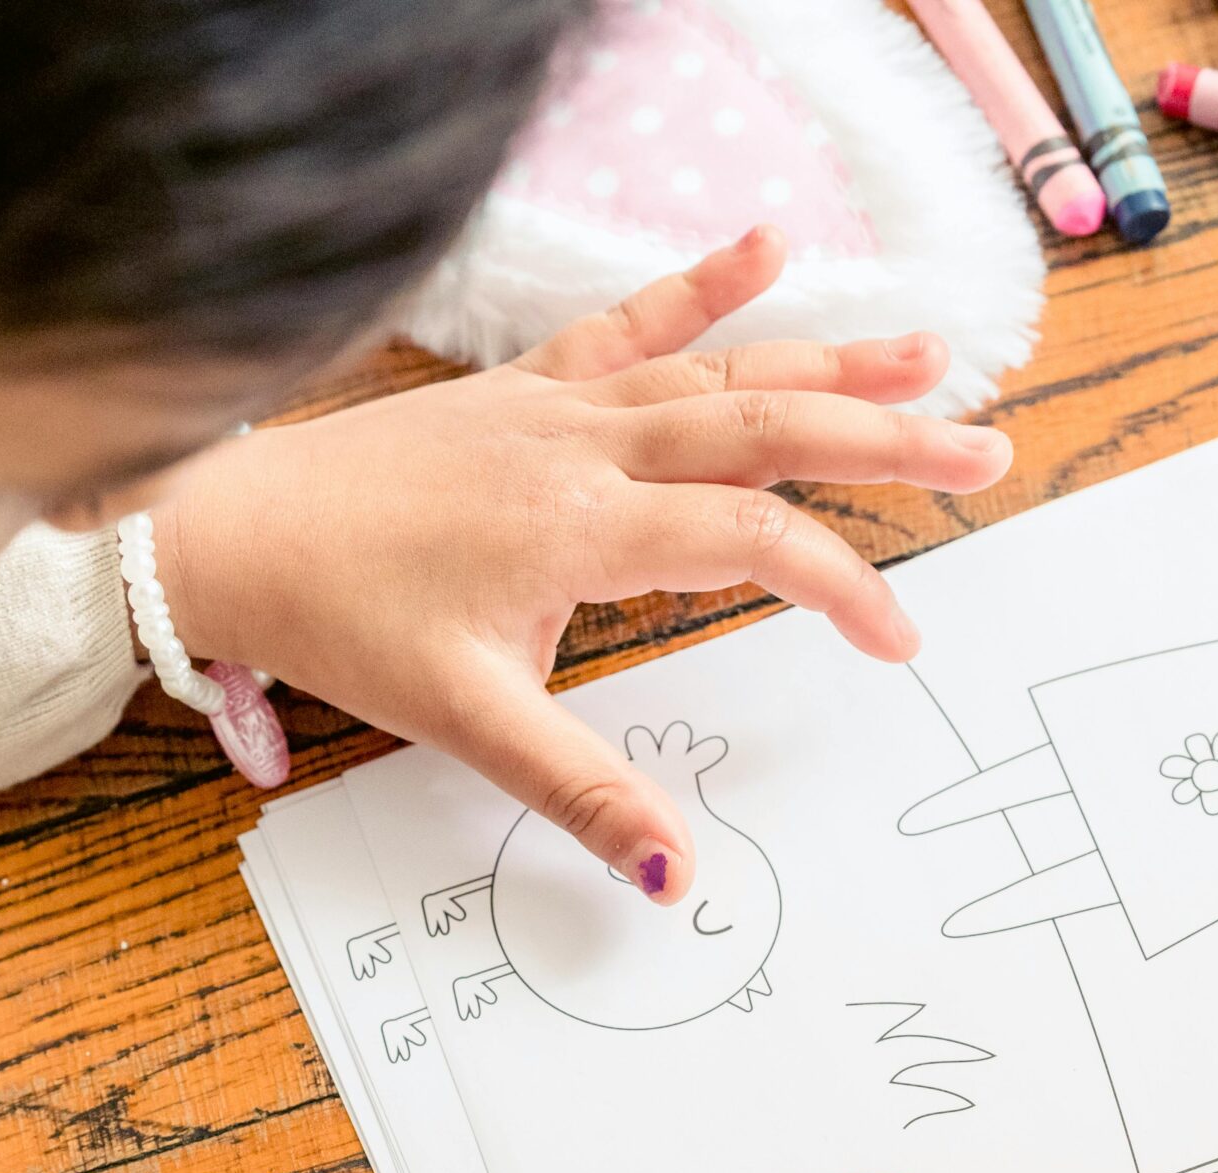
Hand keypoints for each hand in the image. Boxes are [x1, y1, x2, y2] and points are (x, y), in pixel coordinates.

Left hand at [151, 226, 1011, 903]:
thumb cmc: (343, 620)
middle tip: (984, 451)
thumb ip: (581, 796)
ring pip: (717, 370)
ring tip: (928, 358)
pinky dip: (701, 286)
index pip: (752, 540)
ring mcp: (557, 405)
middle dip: (882, 442)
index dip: (840, 586)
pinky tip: (769, 248)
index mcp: (581, 528)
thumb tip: (673, 879)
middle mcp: (585, 448)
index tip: (898, 643)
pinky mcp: (526, 388)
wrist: (233, 533)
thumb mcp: (467, 724)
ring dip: (827, 363)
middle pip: (763, 427)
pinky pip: (629, 323)